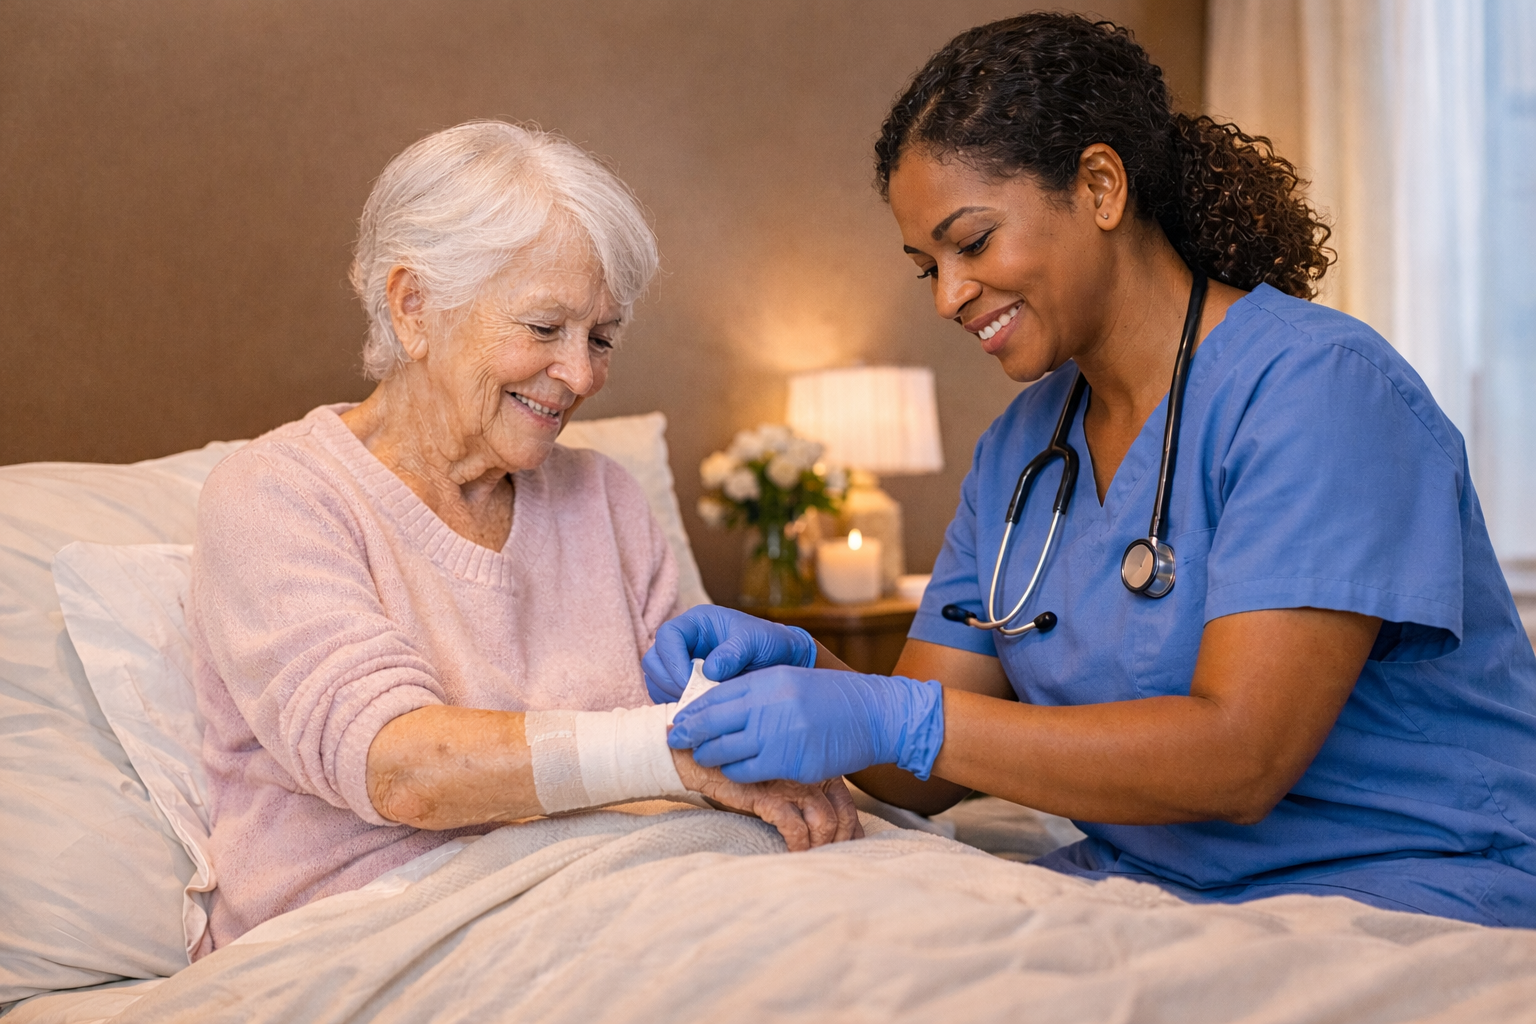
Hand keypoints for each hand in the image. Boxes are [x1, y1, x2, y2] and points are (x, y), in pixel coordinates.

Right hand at [643, 606, 815, 702]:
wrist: (781, 661)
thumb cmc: (769, 643)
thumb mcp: (756, 642)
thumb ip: (734, 652)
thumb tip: (709, 670)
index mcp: (697, 623)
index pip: (667, 636)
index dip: (673, 660)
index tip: (690, 681)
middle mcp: (684, 642)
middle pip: (653, 660)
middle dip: (670, 681)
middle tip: (695, 697)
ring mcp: (681, 663)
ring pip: (655, 681)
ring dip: (671, 696)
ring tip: (700, 704)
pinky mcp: (683, 684)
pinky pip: (666, 696)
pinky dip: (677, 705)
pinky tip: (699, 709)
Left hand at [667, 665, 946, 784]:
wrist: (873, 715)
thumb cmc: (831, 698)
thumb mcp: (791, 681)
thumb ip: (756, 692)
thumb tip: (718, 707)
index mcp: (767, 681)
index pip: (715, 696)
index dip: (692, 710)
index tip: (678, 720)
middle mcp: (768, 705)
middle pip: (711, 723)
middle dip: (688, 734)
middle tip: (674, 742)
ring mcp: (777, 734)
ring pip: (723, 750)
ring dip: (709, 756)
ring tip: (703, 758)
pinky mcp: (788, 762)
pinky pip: (746, 772)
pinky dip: (734, 773)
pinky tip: (734, 771)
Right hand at [670, 748, 863, 849]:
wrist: (702, 756)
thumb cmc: (745, 770)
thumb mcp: (781, 776)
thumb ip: (806, 792)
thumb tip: (829, 826)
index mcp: (816, 765)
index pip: (848, 802)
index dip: (853, 830)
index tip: (850, 848)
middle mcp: (808, 772)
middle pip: (842, 814)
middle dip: (841, 842)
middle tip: (833, 859)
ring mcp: (789, 783)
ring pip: (825, 822)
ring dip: (822, 846)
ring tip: (813, 859)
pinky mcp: (768, 795)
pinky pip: (794, 827)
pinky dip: (798, 845)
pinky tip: (793, 853)